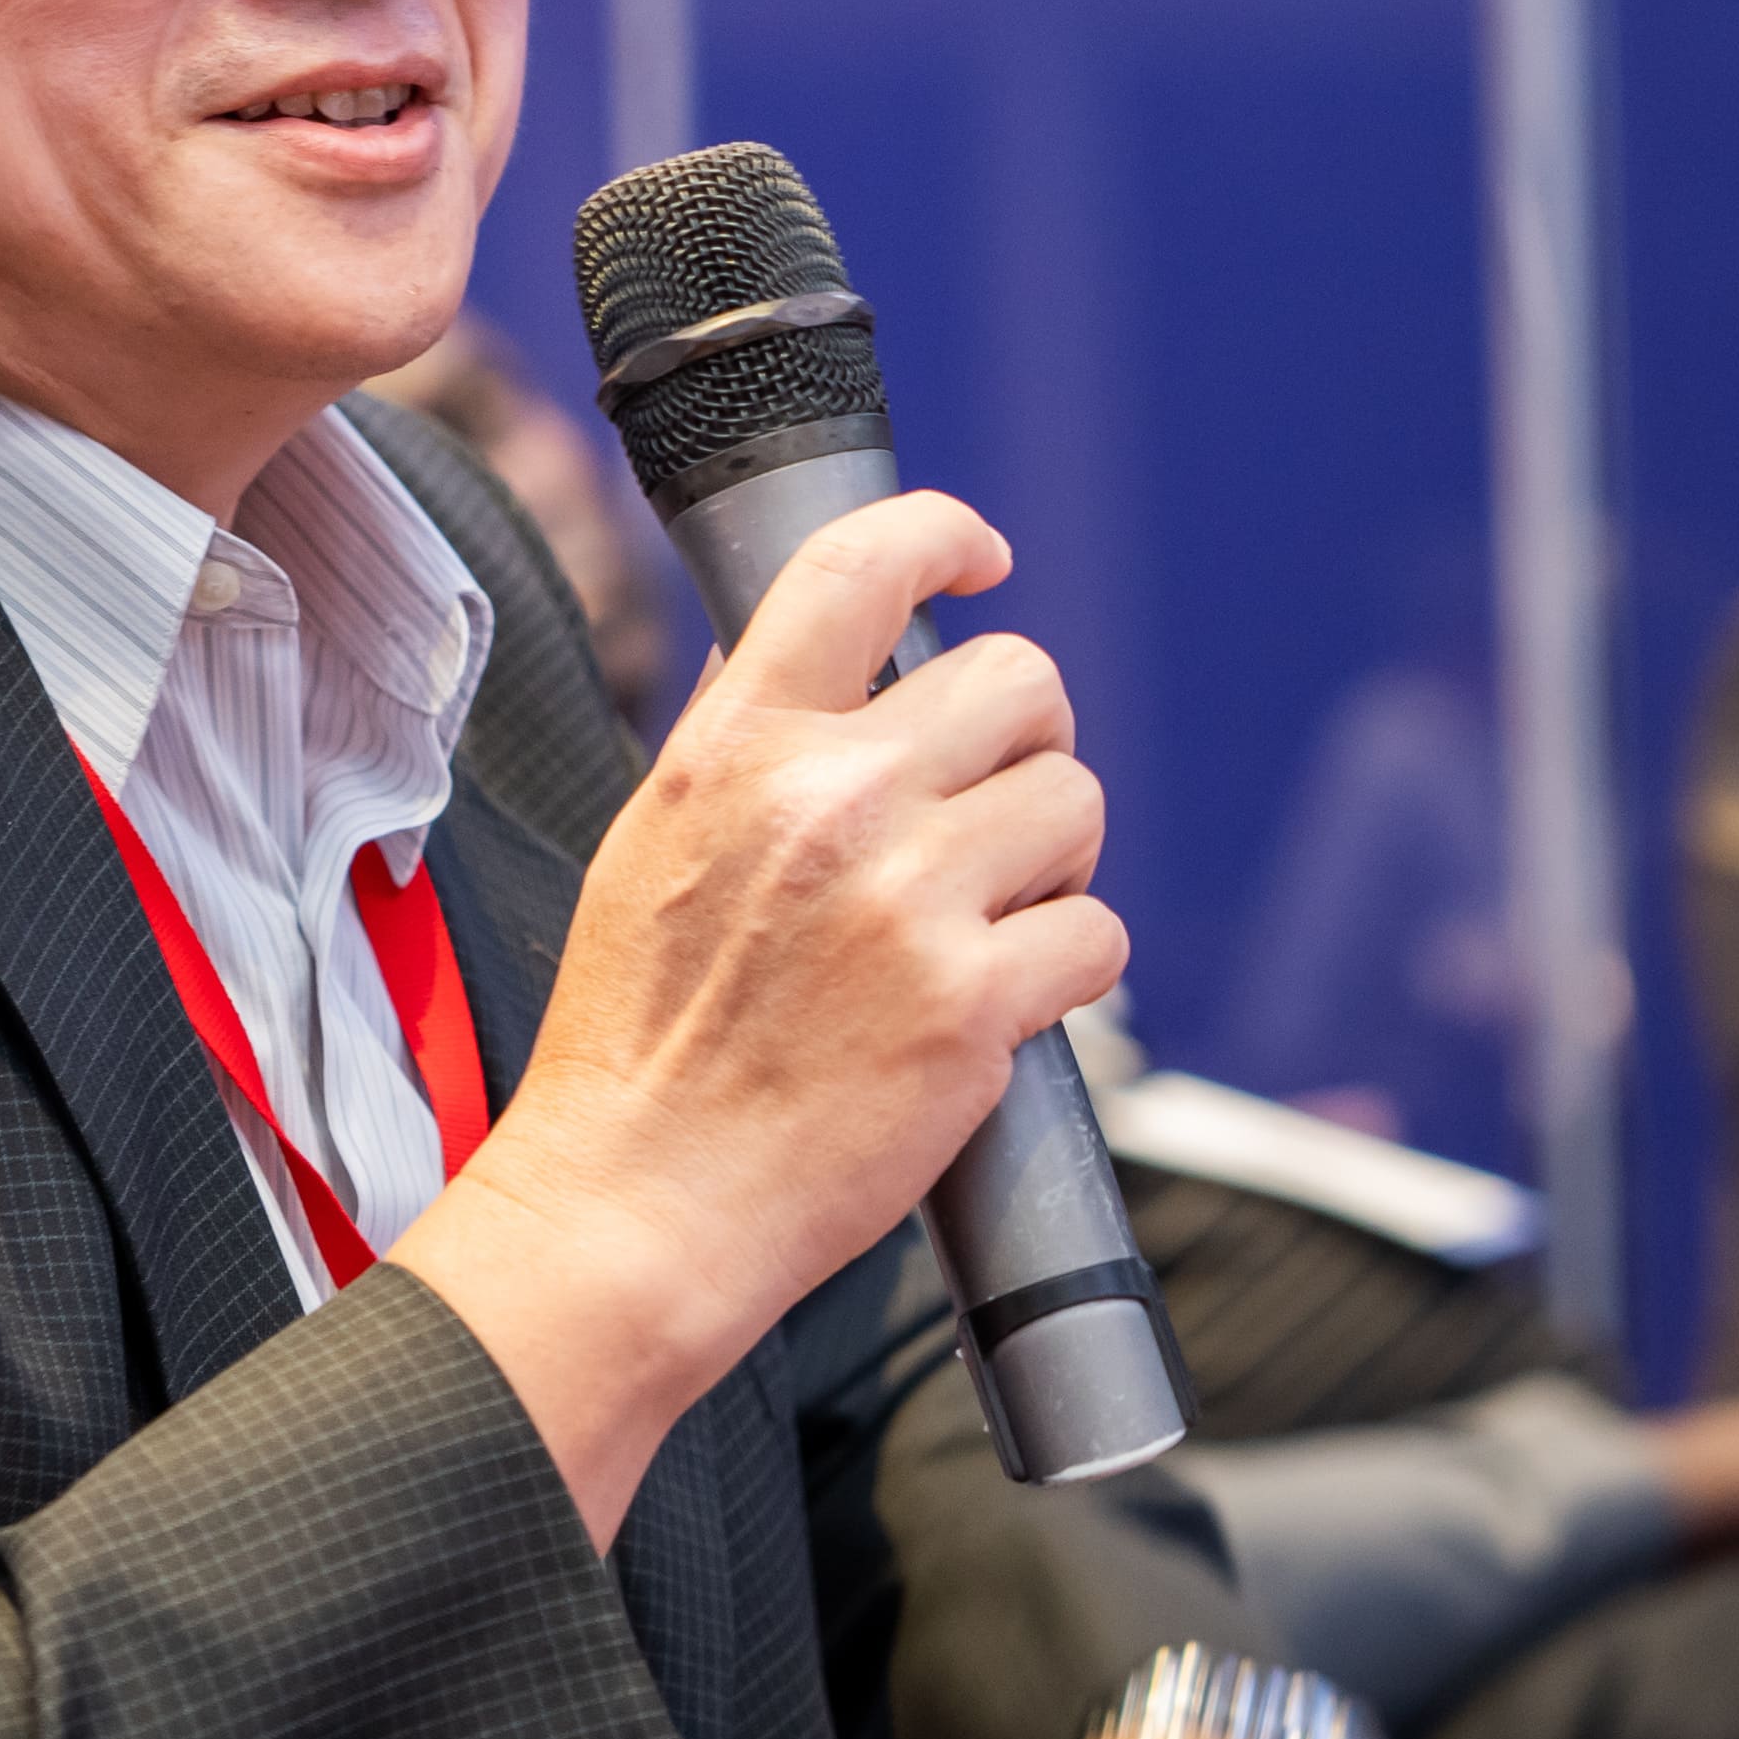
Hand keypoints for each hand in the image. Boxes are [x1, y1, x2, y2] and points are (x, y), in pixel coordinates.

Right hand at [390, 489, 1119, 1546]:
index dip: (944, 537)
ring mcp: (907, 899)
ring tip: (991, 915)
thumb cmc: (640, 1036)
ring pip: (1074, 800)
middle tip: (992, 812)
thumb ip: (737, 737)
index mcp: (735, 744)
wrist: (641, 1202)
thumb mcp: (651, 840)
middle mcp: (828, 798)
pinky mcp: (973, 1004)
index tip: (980, 563)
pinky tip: (1004, 1000)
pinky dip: (1069, 967)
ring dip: (1055, 858)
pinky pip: (1098, 931)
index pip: (858, 565)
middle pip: (1021, 682)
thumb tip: (816, 650)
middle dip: (1027, 742)